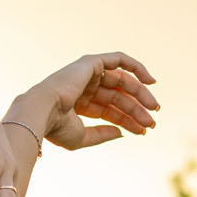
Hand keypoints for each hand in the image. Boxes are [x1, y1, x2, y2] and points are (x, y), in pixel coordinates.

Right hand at [25, 52, 158, 151]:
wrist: (42, 112)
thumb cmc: (56, 128)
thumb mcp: (83, 137)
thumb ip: (102, 134)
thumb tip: (121, 132)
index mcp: (79, 104)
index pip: (110, 110)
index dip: (128, 120)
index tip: (143, 131)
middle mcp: (84, 87)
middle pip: (118, 97)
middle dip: (137, 109)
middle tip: (152, 122)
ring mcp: (87, 74)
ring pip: (122, 82)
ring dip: (140, 94)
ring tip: (154, 108)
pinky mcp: (91, 63)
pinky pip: (119, 59)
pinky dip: (136, 67)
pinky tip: (150, 81)